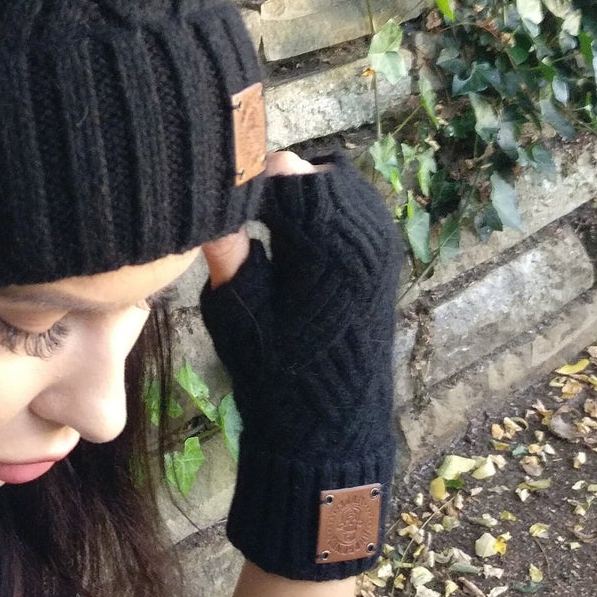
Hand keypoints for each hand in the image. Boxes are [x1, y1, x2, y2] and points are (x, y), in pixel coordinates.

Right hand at [197, 150, 403, 580]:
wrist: (331, 428)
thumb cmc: (276, 376)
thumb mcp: (239, 315)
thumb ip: (229, 250)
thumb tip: (213, 195)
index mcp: (333, 249)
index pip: (285, 174)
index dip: (245, 183)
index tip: (217, 203)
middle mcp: (367, 235)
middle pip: (311, 169)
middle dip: (273, 183)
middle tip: (238, 215)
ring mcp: (382, 241)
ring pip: (334, 178)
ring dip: (298, 191)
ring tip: (264, 225)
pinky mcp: (384, 250)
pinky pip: (351, 199)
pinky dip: (321, 204)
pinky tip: (293, 236)